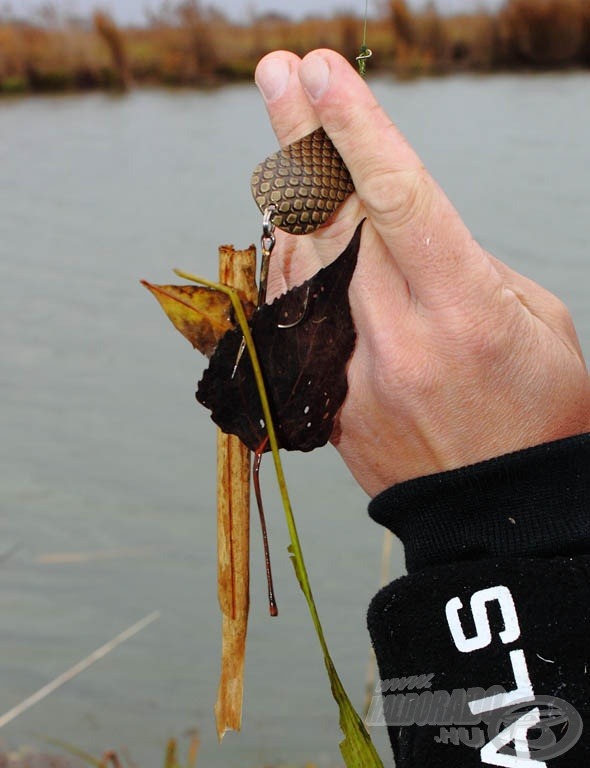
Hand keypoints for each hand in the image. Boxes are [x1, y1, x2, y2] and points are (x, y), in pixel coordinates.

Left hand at [255, 49, 589, 497]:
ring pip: (302, 261)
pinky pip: (294, 316)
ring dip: (291, 191)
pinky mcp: (323, 400)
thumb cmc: (536, 412)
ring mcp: (348, 374)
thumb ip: (464, 266)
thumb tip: (400, 234)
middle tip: (278, 73)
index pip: (397, 199)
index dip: (356, 128)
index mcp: (463, 311)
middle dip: (302, 136)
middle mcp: (395, 338)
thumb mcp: (534, 323)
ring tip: (287, 136)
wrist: (491, 515)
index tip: (321, 72)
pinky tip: (292, 227)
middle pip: (334, 217)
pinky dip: (291, 263)